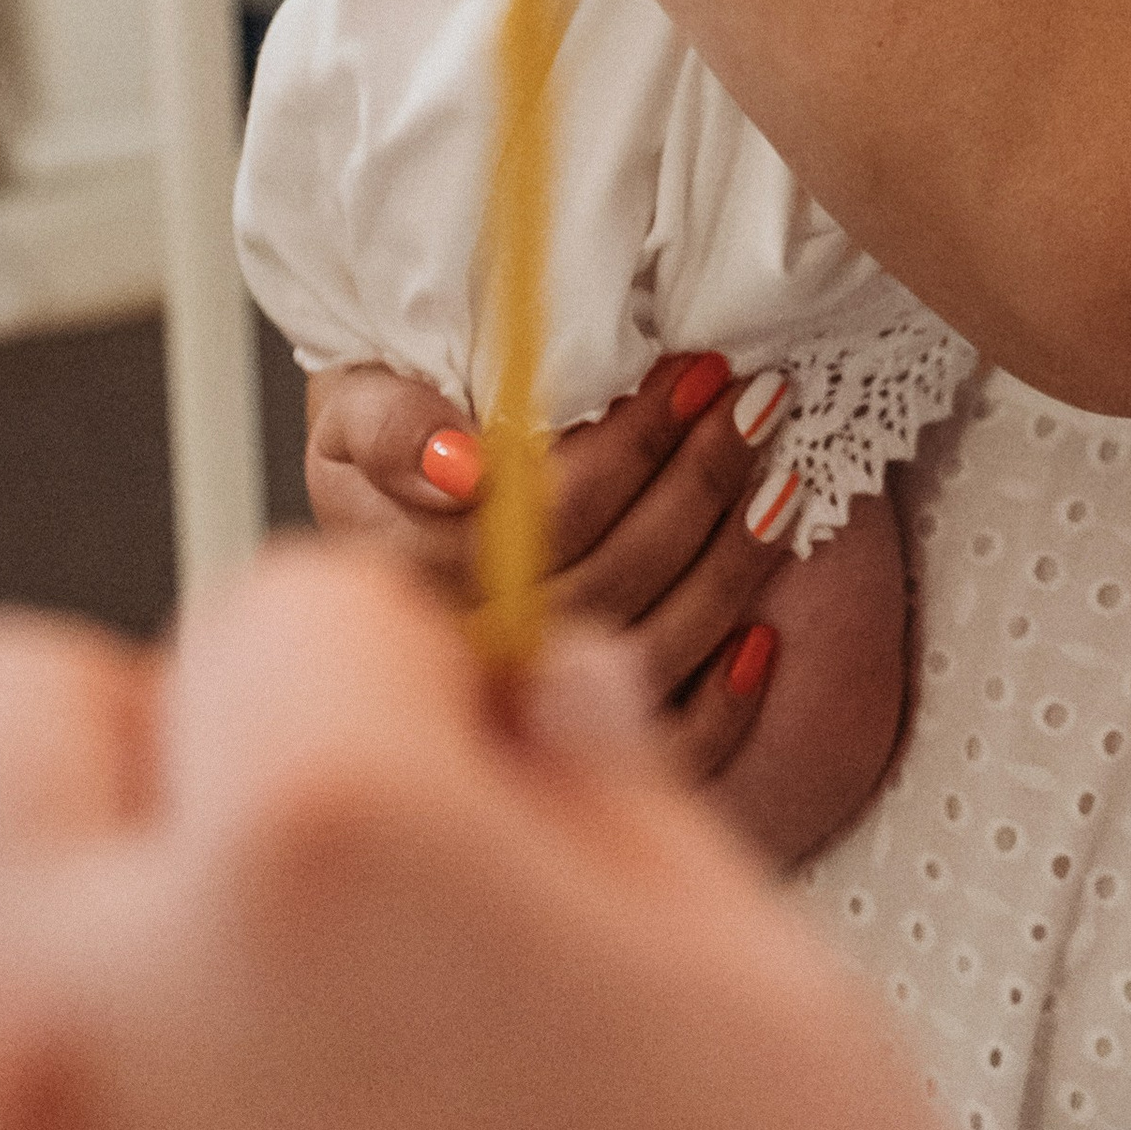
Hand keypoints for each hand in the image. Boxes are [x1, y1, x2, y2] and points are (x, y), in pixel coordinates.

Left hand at [0, 542, 921, 1129]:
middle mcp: (100, 999)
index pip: (292, 610)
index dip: (406, 678)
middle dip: (153, 767)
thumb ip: (616, 823)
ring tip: (232, 1072)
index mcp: (327, 861)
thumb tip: (550, 727)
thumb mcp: (762, 1018)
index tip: (454, 751)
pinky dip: (74, 1108)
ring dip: (79, 954)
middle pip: (21, 718)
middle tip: (288, 887)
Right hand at [305, 352, 798, 786]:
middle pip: (612, 580)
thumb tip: (464, 466)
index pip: (552, 515)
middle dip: (700, 482)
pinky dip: (722, 706)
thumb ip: (392, 429)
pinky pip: (659, 756)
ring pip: (647, 656)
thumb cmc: (384, 440)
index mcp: (416, 575)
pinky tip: (764, 639)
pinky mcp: (571, 758)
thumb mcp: (351, 408)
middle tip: (757, 401)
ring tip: (779, 481)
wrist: (376, 513)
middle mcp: (472, 656)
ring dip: (729, 568)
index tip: (699, 372)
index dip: (637, 444)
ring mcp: (523, 714)